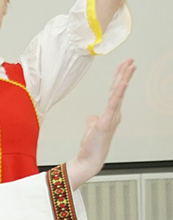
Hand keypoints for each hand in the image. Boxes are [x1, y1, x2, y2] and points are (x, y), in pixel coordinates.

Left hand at [67, 59, 134, 188]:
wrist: (89, 160)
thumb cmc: (91, 147)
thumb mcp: (91, 129)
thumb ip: (93, 121)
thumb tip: (92, 116)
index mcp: (110, 114)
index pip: (115, 92)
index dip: (119, 78)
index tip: (124, 65)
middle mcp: (114, 114)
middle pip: (118, 89)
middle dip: (124, 73)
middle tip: (131, 60)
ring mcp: (111, 117)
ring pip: (118, 94)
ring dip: (124, 78)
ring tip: (130, 65)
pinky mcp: (106, 122)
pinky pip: (113, 104)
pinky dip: (119, 93)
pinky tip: (123, 82)